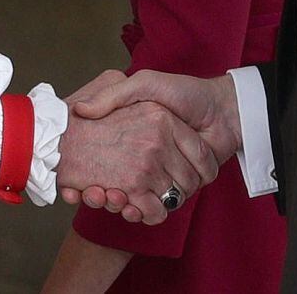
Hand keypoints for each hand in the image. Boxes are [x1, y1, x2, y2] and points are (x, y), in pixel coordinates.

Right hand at [55, 99, 217, 224]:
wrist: (222, 109)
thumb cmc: (184, 92)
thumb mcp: (144, 84)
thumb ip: (115, 95)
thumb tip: (80, 109)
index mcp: (133, 132)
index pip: (100, 158)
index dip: (86, 172)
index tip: (74, 181)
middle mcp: (144, 154)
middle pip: (114, 183)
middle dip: (101, 193)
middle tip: (90, 194)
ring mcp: (161, 171)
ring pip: (133, 198)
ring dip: (119, 205)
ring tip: (107, 200)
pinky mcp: (179, 187)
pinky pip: (158, 207)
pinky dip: (146, 212)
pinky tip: (131, 209)